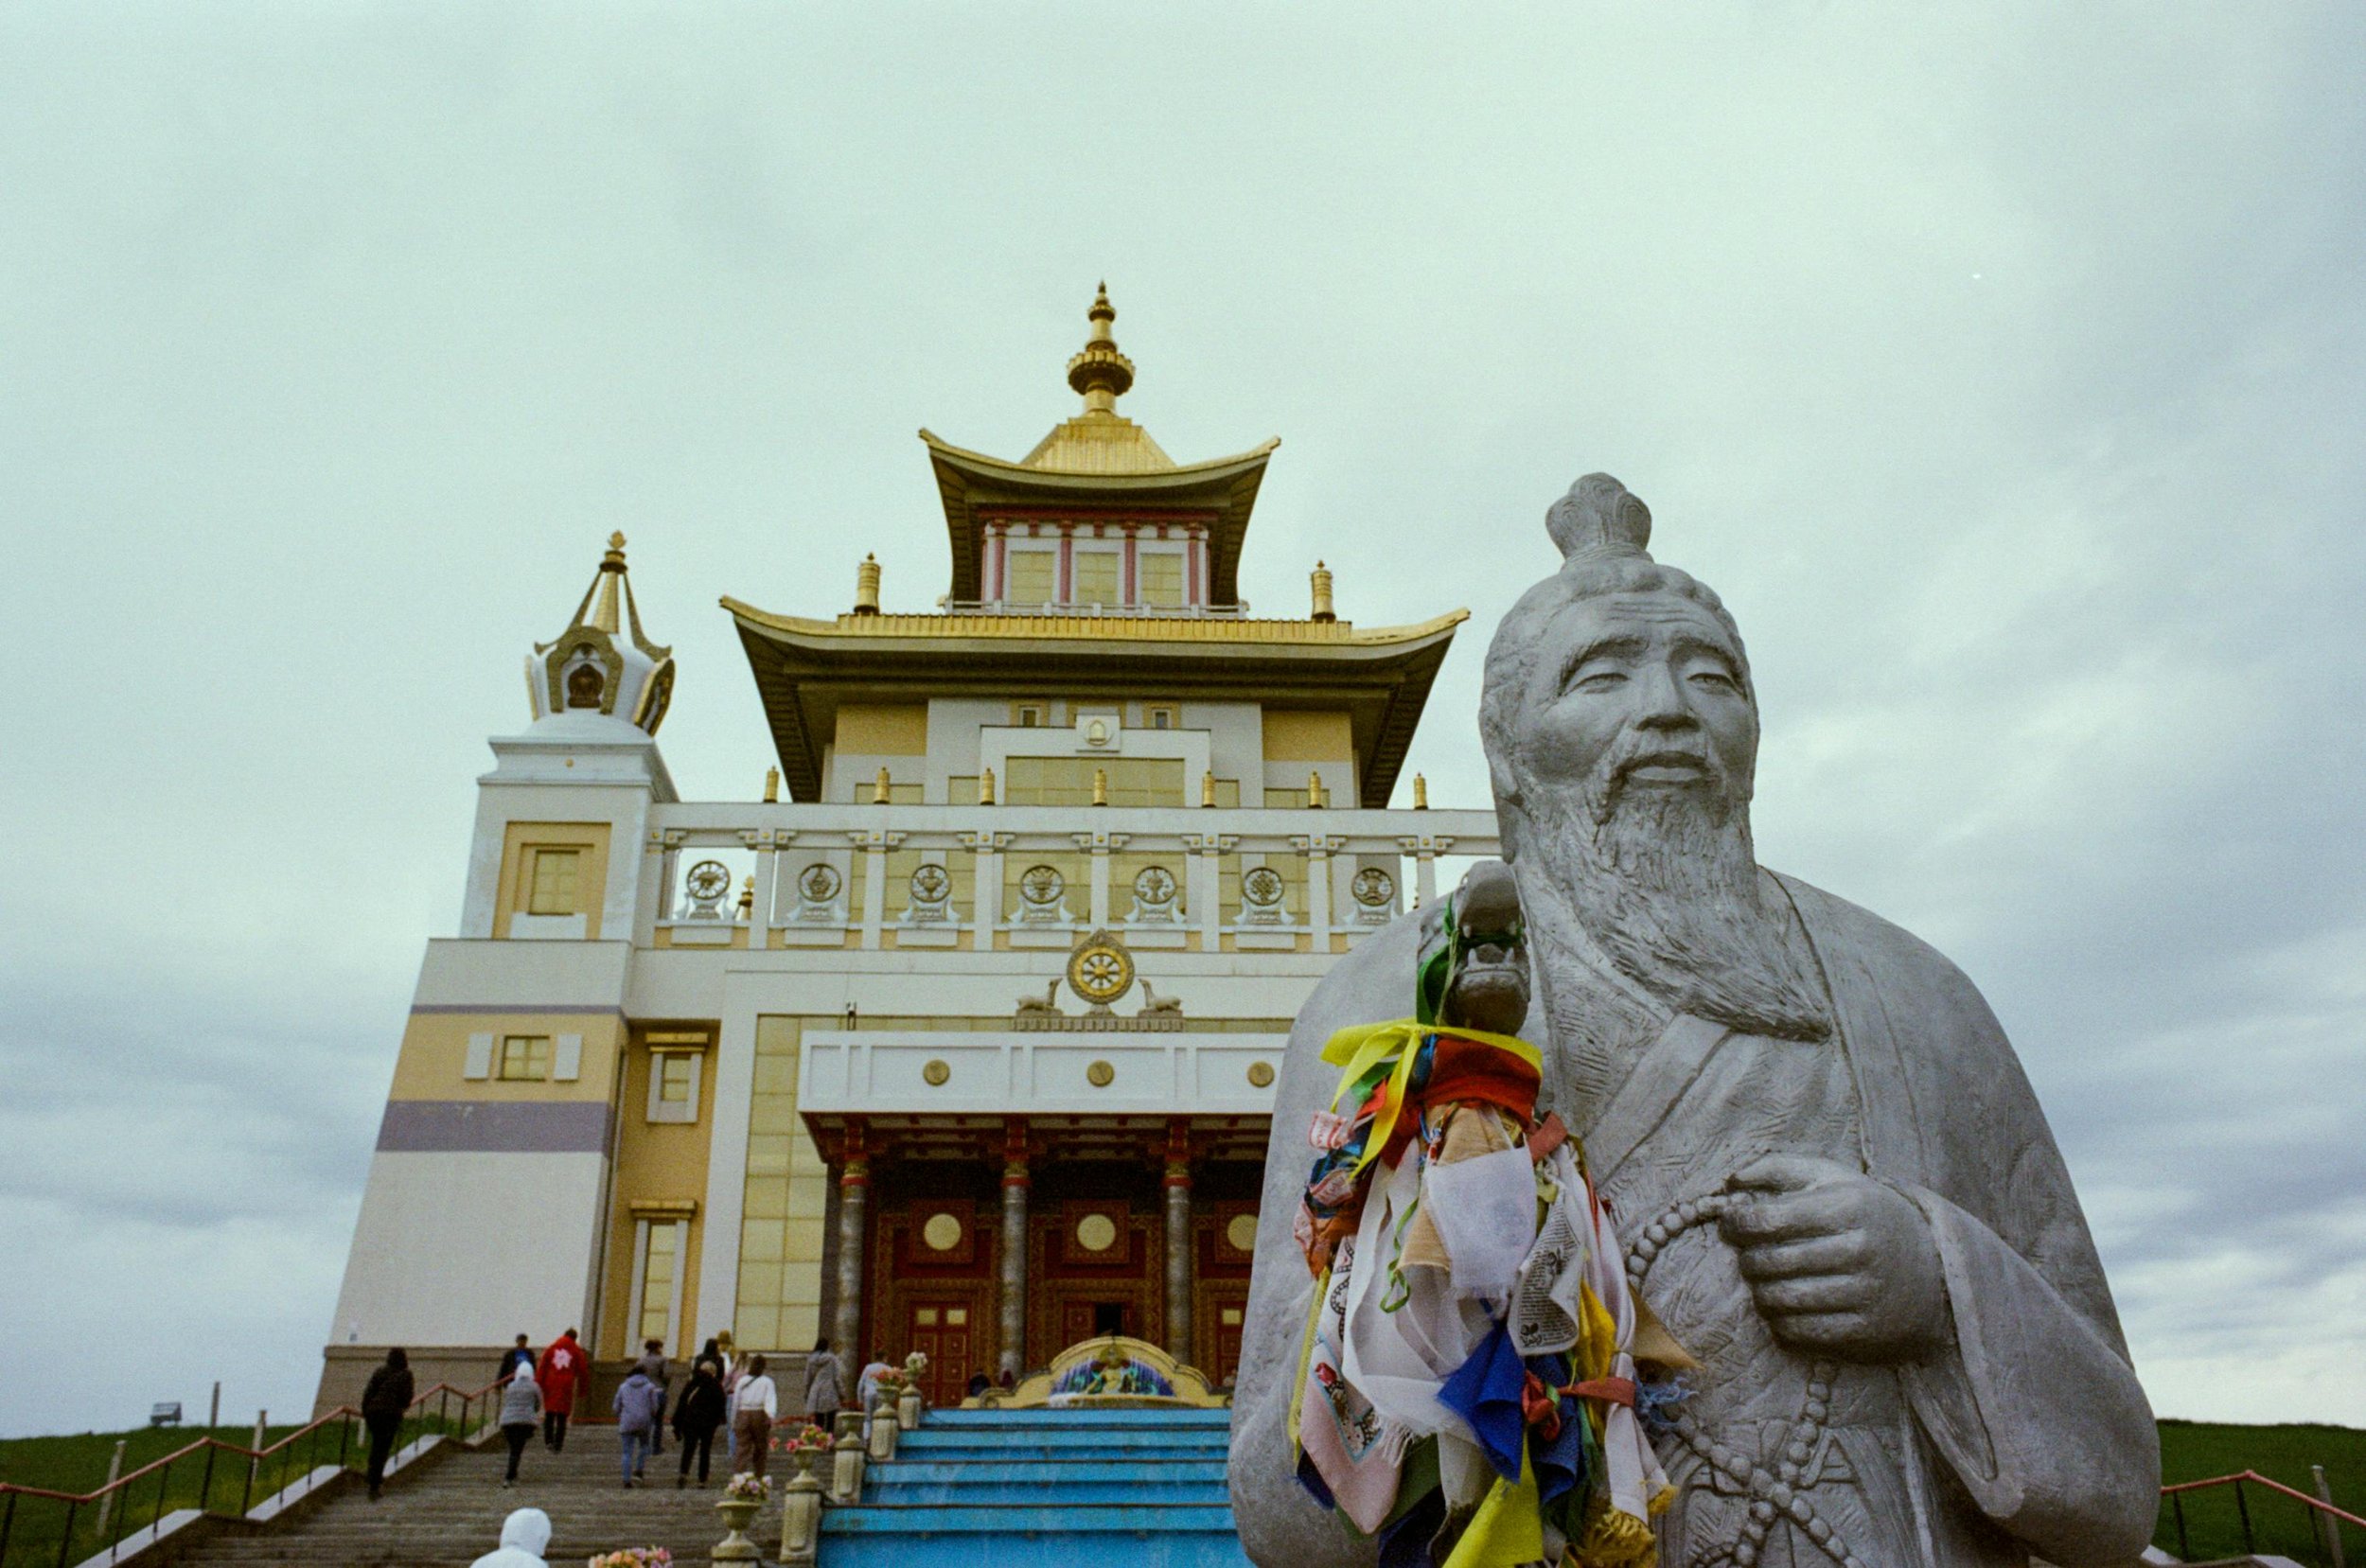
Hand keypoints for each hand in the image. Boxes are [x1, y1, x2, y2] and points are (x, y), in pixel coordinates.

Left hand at [1720, 1155, 1948, 1362]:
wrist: (1935, 1268)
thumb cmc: (1868, 1215)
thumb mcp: (1833, 1179)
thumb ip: (1779, 1168)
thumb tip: (1730, 1182)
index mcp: (1848, 1207)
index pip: (1767, 1220)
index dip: (1736, 1224)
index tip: (1731, 1225)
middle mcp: (1859, 1251)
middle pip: (1769, 1263)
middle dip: (1746, 1260)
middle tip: (1747, 1256)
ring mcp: (1864, 1295)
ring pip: (1779, 1300)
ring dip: (1759, 1292)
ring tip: (1763, 1281)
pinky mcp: (1864, 1332)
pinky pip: (1798, 1332)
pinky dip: (1777, 1321)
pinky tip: (1780, 1307)